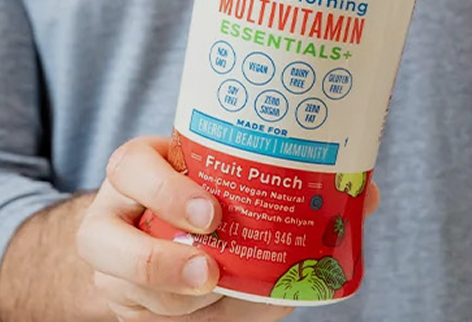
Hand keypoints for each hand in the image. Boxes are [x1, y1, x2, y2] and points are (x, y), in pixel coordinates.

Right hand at [76, 136, 379, 318]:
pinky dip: (176, 316)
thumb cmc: (215, 211)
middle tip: (210, 269)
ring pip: (120, 287)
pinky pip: (137, 317)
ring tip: (212, 290)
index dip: (167, 189)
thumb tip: (367, 192)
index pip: (134, 165)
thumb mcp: (238, 190)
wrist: (169, 250)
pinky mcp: (121, 302)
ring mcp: (112, 263)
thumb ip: (294, 193)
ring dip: (170, 296)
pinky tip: (211, 305)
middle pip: (104, 236)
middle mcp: (117, 214)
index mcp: (145, 168)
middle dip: (157, 260)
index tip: (213, 210)